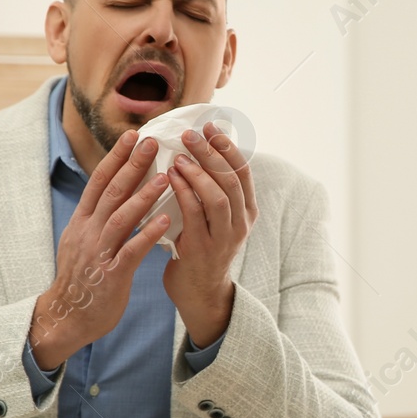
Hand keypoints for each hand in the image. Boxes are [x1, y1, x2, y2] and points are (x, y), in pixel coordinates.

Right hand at [28, 130, 172, 369]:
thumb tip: (113, 193)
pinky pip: (131, 251)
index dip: (116, 158)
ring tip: (166, 177)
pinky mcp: (110, 275)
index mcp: (82, 221)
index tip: (132, 136)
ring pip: (121, 217)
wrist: (67, 316)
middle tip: (152, 142)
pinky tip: (165, 220)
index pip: (99, 182)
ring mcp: (98, 253)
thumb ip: (97, 218)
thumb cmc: (82, 278)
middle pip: (111, 192)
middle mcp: (88, 232)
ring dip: (143, 196)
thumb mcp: (83, 241)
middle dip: (132, 165)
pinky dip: (147, 234)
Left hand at [162, 121, 257, 347]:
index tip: (209, 127)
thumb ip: (211, 189)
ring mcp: (224, 237)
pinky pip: (195, 213)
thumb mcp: (215, 217)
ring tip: (178, 155)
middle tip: (190, 134)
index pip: (243, 171)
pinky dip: (183, 191)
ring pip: (218, 195)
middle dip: (211, 153)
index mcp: (246, 211)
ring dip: (197, 171)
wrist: (197, 291)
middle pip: (230, 179)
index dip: (227, 146)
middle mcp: (241, 223)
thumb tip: (196, 150)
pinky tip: (169, 177)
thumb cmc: (200, 246)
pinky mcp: (203, 248)